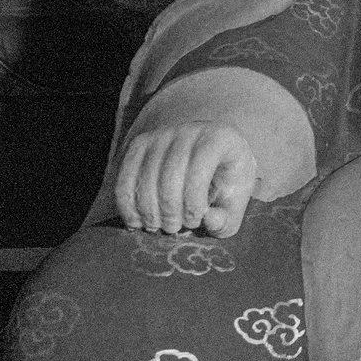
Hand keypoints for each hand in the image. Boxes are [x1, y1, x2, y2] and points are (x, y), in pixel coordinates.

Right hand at [115, 121, 258, 236]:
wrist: (209, 159)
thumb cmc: (224, 185)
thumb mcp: (235, 205)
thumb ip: (226, 219)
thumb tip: (208, 220)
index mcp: (220, 139)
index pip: (199, 172)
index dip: (193, 204)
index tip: (194, 222)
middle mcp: (189, 130)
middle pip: (168, 176)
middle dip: (169, 212)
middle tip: (174, 229)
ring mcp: (161, 134)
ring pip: (144, 178)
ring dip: (148, 212)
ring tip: (159, 226)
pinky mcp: (139, 143)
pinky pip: (124, 176)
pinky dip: (127, 205)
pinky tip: (136, 222)